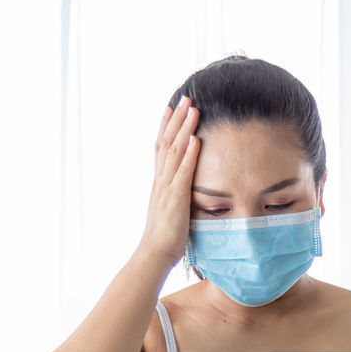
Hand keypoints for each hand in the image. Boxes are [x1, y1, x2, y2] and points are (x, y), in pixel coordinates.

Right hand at [138, 95, 200, 266]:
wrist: (154, 253)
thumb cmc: (165, 237)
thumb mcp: (171, 210)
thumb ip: (175, 196)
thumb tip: (182, 190)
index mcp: (159, 182)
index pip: (161, 147)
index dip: (166, 126)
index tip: (172, 108)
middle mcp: (160, 179)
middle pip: (166, 142)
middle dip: (177, 119)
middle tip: (186, 98)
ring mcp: (166, 187)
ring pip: (174, 151)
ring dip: (185, 128)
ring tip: (194, 109)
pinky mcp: (176, 197)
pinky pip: (183, 171)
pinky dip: (190, 154)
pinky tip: (197, 138)